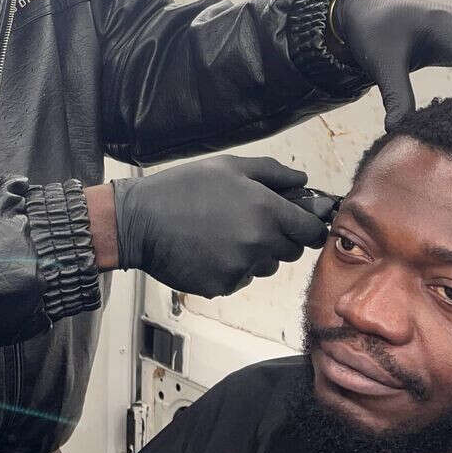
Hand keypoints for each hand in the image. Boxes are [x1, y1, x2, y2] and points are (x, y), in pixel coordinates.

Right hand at [112, 155, 329, 297]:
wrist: (139, 220)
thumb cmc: (183, 188)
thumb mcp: (228, 166)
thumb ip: (272, 172)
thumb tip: (303, 180)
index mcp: (266, 210)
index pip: (311, 231)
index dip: (309, 227)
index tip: (301, 225)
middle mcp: (259, 242)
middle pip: (292, 252)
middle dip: (280, 239)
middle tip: (251, 223)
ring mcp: (241, 268)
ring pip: (267, 267)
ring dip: (256, 255)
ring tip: (224, 234)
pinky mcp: (223, 286)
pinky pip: (241, 279)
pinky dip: (231, 268)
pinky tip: (208, 249)